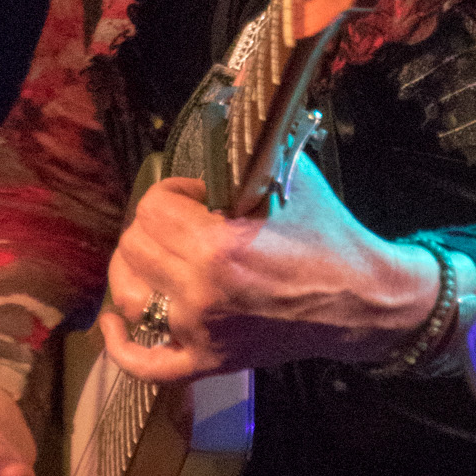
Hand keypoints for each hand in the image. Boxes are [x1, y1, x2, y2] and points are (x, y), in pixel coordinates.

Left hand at [100, 159, 445, 382]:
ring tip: (151, 256)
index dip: (170, 191)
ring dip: (131, 269)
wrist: (360, 300)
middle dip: (151, 225)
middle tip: (179, 221)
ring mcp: (200, 332)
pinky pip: (145, 365)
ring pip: (127, 297)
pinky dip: (120, 345)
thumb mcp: (288, 178)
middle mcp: (201, 293)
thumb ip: (244, 153)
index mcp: (218, 246)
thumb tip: (223, 110)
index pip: (153, 208)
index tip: (194, 193)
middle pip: (134, 247)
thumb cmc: (326, 235)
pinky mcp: (208, 361)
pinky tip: (114, 322)